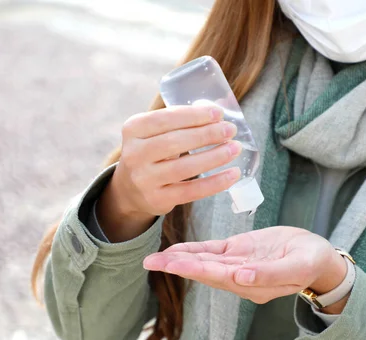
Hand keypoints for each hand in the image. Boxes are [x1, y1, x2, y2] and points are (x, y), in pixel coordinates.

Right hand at [96, 105, 241, 240]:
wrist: (130, 189)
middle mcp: (134, 154)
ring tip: (235, 148)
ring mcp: (145, 180)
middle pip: (175, 142)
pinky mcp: (158, 200)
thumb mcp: (154, 132)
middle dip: (207, 134)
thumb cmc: (151, 152)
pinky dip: (215, 183)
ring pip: (185, 167)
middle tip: (230, 130)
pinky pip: (191, 191)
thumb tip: (216, 114)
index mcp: (133, 129)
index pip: (165, 119)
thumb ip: (179, 121)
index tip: (218, 113)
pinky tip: (233, 174)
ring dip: (215, 156)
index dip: (193, 115)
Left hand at [143, 226, 349, 311]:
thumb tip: (242, 278)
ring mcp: (237, 264)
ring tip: (154, 258)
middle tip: (149, 262)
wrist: (318, 257)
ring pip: (204, 261)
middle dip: (177, 266)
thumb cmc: (312, 262)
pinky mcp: (238, 250)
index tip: (173, 265)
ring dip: (179, 259)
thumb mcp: (298, 267)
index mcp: (253, 284)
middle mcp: (239, 277)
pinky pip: (212, 251)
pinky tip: (176, 249)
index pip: (218, 277)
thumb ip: (271, 274)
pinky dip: (194, 249)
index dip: (195, 269)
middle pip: (203, 271)